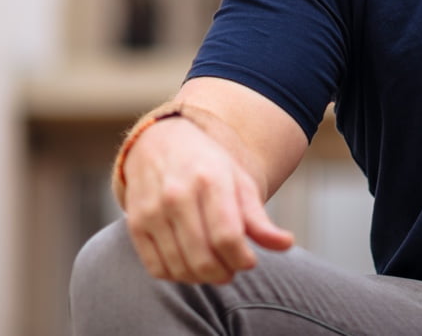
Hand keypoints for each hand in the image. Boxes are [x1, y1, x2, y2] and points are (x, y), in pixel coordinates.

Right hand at [122, 115, 293, 283]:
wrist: (162, 143)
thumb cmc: (209, 166)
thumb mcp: (239, 182)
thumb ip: (259, 218)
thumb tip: (286, 244)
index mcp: (211, 180)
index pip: (227, 236)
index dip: (242, 258)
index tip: (250, 261)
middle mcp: (178, 195)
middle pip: (202, 257)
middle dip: (224, 273)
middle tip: (232, 270)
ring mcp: (152, 211)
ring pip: (179, 267)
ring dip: (202, 278)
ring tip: (215, 268)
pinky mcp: (135, 225)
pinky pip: (156, 268)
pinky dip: (176, 276)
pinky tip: (190, 266)